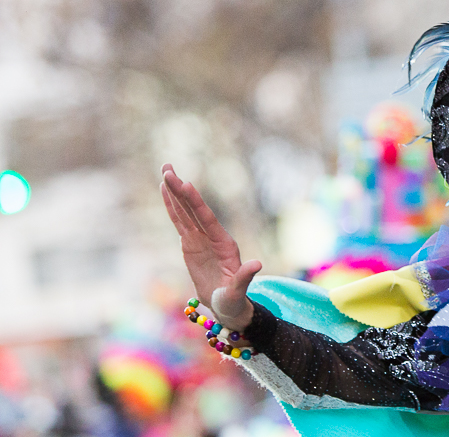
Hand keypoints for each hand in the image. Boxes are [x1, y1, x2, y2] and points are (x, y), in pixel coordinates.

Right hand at [161, 163, 259, 330]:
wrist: (226, 305)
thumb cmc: (233, 300)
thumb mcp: (238, 290)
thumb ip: (245, 277)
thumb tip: (257, 264)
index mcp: (224, 243)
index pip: (207, 219)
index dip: (196, 202)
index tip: (186, 185)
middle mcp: (212, 236)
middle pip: (193, 209)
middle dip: (180, 190)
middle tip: (167, 169)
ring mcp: (201, 238)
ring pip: (185, 212)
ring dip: (174, 193)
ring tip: (165, 171)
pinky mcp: (190, 243)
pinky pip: (179, 222)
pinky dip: (172, 207)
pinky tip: (165, 192)